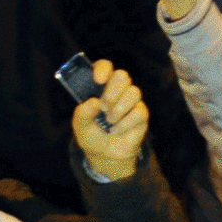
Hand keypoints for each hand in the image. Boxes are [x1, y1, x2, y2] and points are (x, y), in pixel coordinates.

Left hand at [71, 59, 146, 179]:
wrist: (105, 155)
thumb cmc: (91, 135)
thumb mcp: (80, 126)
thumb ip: (82, 113)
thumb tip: (94, 102)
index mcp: (100, 86)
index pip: (105, 66)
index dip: (103, 69)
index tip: (98, 80)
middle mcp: (117, 90)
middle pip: (122, 76)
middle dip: (113, 91)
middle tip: (104, 106)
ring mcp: (130, 100)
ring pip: (134, 92)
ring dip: (120, 109)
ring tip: (109, 121)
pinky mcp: (141, 113)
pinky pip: (140, 111)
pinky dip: (126, 123)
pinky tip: (116, 130)